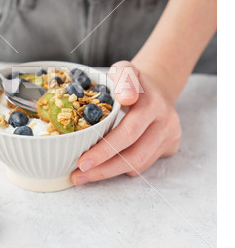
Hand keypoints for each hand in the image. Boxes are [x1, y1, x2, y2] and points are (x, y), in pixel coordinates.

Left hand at [71, 60, 181, 184]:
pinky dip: (121, 168)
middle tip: (77, 175)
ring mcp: (170, 136)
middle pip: (134, 155)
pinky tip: (102, 168)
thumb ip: (122, 79)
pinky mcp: (170, 147)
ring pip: (139, 164)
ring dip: (109, 173)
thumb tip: (125, 98)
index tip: (82, 162)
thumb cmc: (131, 81)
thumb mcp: (124, 70)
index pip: (128, 132)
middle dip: (103, 169)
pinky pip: (143, 164)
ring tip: (83, 176)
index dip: (104, 150)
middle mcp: (165, 122)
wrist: (157, 87)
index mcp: (152, 103)